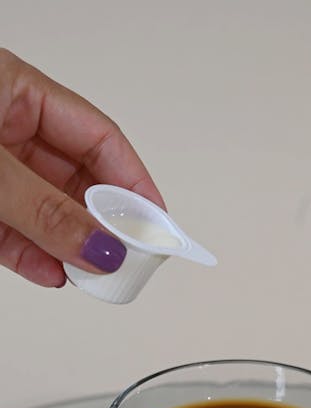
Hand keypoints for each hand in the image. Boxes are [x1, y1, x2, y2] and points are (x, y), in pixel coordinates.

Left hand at [0, 49, 164, 287]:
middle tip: (129, 260)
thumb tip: (102, 247)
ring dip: (70, 248)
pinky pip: (11, 233)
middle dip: (102, 224)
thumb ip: (45, 211)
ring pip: (46, 212)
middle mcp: (6, 129)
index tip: (159, 225)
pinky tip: (53, 275)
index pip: (98, 138)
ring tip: (93, 276)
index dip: (133, 183)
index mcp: (15, 92)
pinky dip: (32, 256)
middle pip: (76, 180)